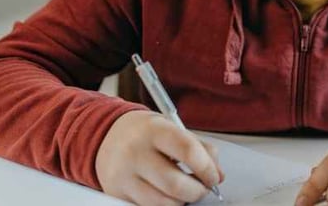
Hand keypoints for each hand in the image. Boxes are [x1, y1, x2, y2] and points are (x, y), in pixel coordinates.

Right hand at [96, 110, 224, 205]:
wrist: (108, 135)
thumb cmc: (148, 134)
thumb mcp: (174, 129)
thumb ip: (201, 149)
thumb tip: (219, 175)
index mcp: (155, 131)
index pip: (188, 151)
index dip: (207, 169)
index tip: (214, 177)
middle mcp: (135, 152)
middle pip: (175, 184)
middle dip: (197, 191)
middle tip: (202, 188)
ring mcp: (124, 175)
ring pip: (163, 203)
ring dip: (182, 202)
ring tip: (184, 192)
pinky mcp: (116, 193)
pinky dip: (164, 205)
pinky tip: (167, 195)